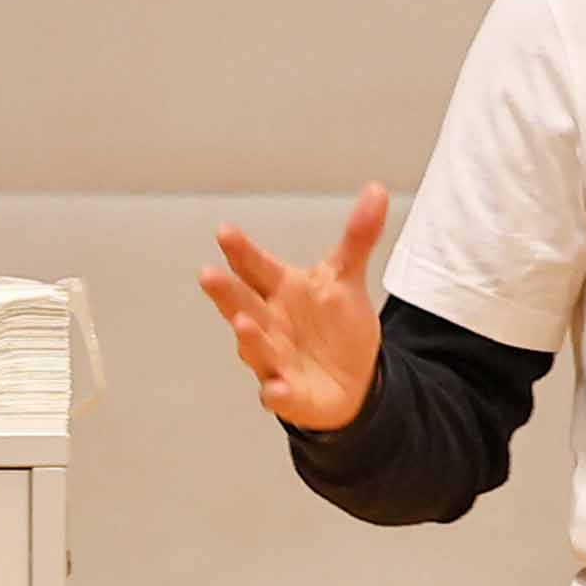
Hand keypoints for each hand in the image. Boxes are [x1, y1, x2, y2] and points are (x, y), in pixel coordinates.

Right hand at [197, 186, 390, 431]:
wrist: (352, 380)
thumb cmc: (335, 327)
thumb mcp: (346, 278)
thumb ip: (358, 237)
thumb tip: (376, 191)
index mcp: (281, 290)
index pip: (256, 266)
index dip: (240, 250)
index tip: (225, 232)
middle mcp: (270, 322)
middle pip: (243, 303)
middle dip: (226, 291)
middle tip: (209, 275)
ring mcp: (275, 358)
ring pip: (256, 347)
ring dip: (249, 337)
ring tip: (243, 324)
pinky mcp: (288, 393)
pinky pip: (278, 394)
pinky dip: (276, 392)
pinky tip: (275, 389)